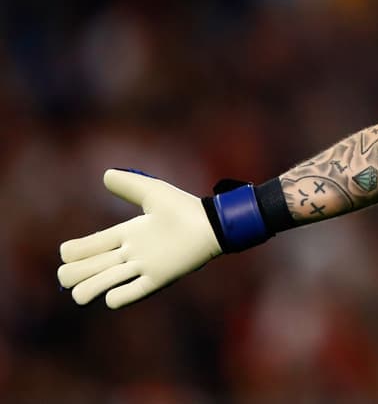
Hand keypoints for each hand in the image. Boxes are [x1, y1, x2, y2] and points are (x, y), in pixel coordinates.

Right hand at [58, 169, 222, 308]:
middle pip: (87, 269)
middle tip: (70, 276)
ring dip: (88, 289)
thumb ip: (129, 185)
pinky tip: (113, 295)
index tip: (69, 252)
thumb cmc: (185, 207)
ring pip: (102, 284)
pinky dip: (116, 297)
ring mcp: (142, 267)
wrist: (212, 224)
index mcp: (125, 234)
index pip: (87, 247)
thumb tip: (105, 174)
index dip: (73, 252)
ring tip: (83, 293)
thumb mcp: (153, 192)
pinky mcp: (157, 279)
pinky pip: (130, 294)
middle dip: (72, 274)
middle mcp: (130, 253)